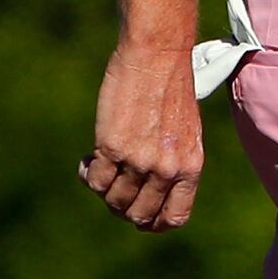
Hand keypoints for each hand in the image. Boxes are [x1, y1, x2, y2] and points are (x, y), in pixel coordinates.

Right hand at [81, 38, 203, 228]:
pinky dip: (87, 174)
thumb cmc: (170, 87)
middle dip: (122, 207)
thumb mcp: (185, 131)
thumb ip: (173, 162)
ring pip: (113, 200)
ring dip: (102, 189)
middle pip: (138, 214)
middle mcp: (167, 169)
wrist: (157, 55)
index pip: (174, 217)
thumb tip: (150, 189)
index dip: (153, 223)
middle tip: (114, 185)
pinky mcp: (112, 147)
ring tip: (101, 164)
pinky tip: (89, 156)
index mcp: (190, 167)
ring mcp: (139, 161)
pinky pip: (94, 180)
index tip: (139, 215)